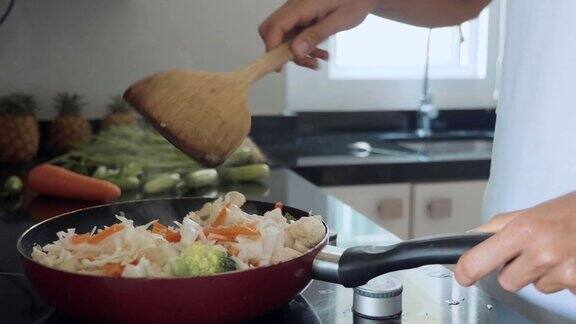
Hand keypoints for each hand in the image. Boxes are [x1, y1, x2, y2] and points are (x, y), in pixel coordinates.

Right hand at [259, 0, 381, 68]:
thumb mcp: (338, 20)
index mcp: (301, 6)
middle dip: (281, 51)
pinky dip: (304, 47)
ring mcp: (297, 13)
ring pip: (284, 36)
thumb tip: (295, 52)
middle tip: (301, 63)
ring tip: (317, 62)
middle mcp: (294, 8)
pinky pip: (296, 35)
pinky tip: (319, 54)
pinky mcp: (303, 18)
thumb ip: (316, 35)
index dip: (272, 47)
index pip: (275, 26)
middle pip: (271, 30)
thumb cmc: (355, 1)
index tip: (280, 66)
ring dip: (297, 52)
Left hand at [455, 192, 575, 293]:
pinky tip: (571, 259)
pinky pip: (560, 290)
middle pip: (508, 281)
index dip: (466, 271)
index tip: (463, 275)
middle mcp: (542, 253)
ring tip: (557, 250)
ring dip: (543, 273)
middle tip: (532, 251)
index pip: (478, 259)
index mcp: (524, 231)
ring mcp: (563, 273)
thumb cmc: (572, 211)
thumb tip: (471, 238)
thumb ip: (498, 227)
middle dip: (515, 270)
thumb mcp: (530, 212)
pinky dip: (564, 278)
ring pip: (536, 287)